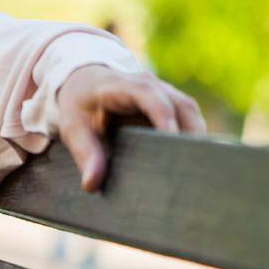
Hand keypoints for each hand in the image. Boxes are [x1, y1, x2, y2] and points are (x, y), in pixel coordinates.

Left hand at [55, 65, 205, 192]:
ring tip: (195, 172)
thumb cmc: (80, 106)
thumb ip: (84, 153)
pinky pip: (190, 121)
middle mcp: (151, 86)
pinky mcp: (173, 107)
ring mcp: (165, 94)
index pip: (149, 96)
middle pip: (181, 106)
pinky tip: (192, 165)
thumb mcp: (73, 127)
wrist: (86, 84)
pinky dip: (193, 140)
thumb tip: (91, 184)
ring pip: (191, 114)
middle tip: (191, 169)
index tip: (171, 140)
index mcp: (123, 86)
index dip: (163, 117)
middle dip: (189, 135)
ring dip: (196, 140)